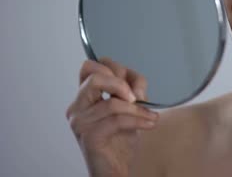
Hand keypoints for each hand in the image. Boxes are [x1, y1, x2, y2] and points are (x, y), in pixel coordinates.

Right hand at [66, 58, 157, 176]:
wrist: (115, 169)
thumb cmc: (120, 139)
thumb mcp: (130, 108)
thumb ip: (132, 90)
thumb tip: (136, 87)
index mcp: (84, 97)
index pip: (91, 67)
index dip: (115, 68)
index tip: (133, 85)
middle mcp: (77, 107)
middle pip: (94, 76)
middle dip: (121, 83)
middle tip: (137, 97)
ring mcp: (80, 122)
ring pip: (112, 102)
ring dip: (138, 109)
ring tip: (151, 116)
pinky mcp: (89, 136)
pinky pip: (117, 120)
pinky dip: (138, 120)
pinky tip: (150, 123)